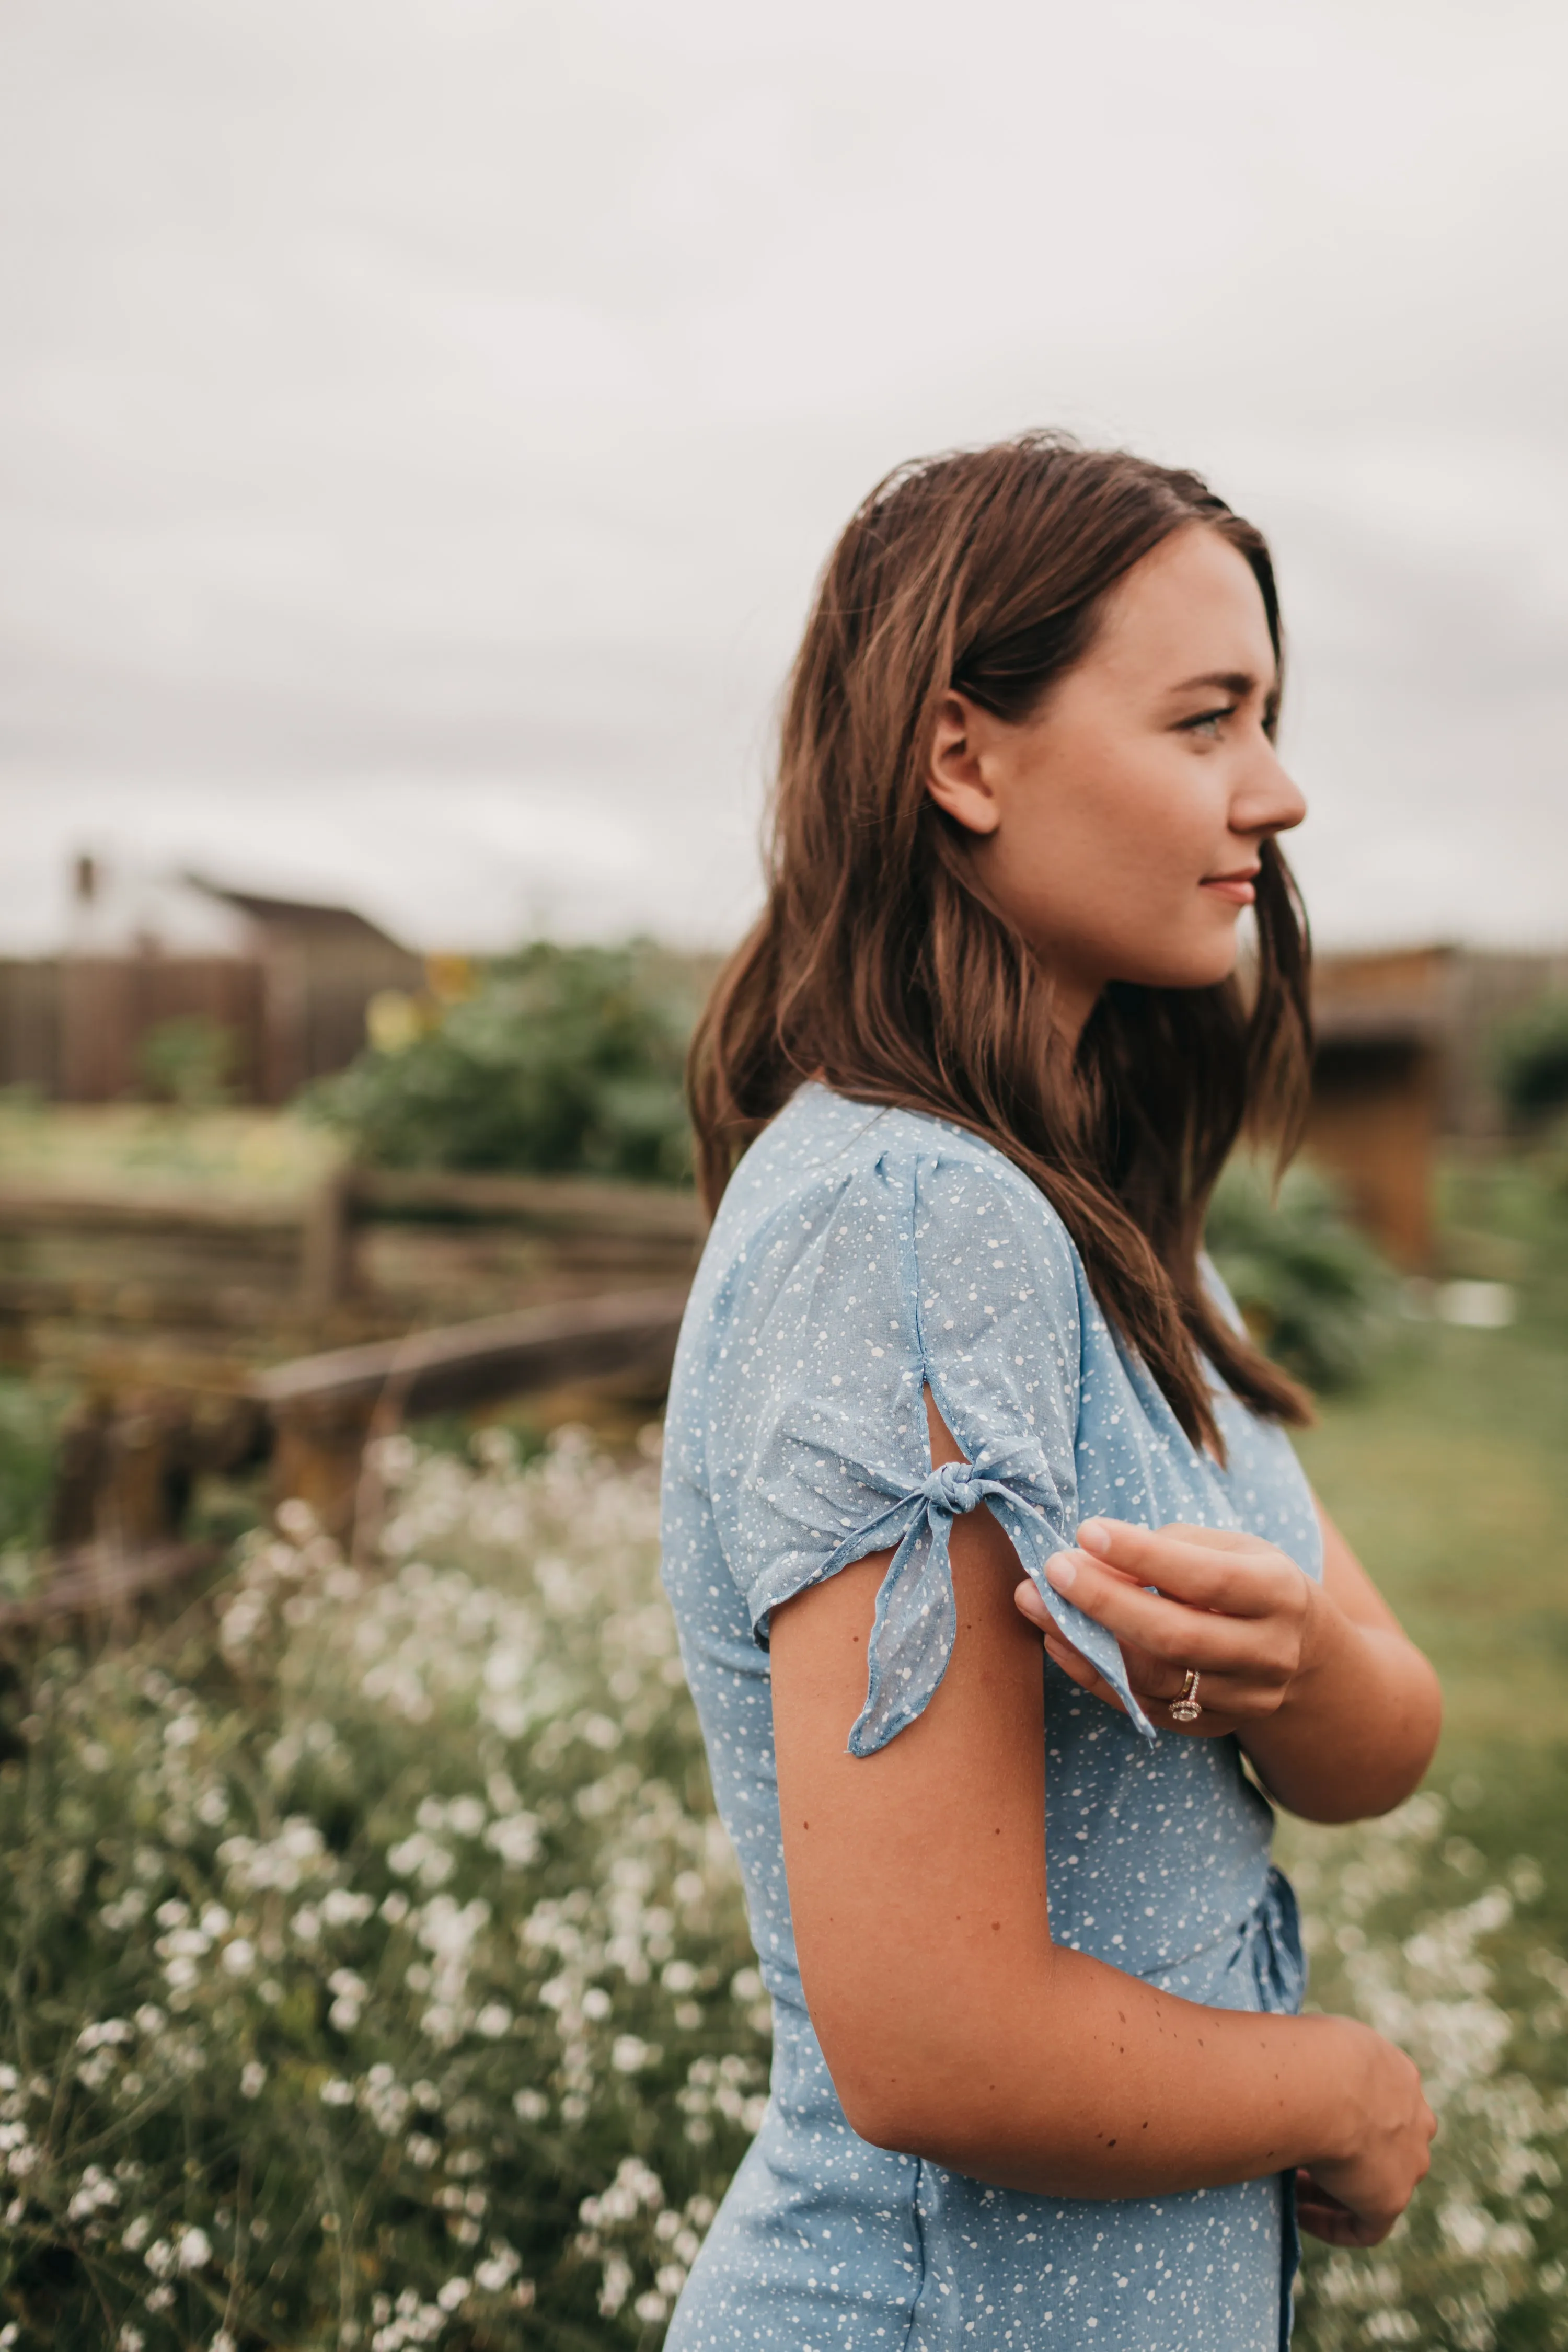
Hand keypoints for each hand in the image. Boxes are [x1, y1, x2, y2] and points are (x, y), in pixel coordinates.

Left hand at [1014, 1516, 1324, 1736]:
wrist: (1299, 1651)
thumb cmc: (1247, 1580)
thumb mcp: (1230, 1548)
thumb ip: (1170, 1548)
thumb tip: (1092, 1554)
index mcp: (1279, 1594)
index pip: (1208, 1578)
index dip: (1145, 1556)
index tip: (1087, 1530)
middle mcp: (1268, 1654)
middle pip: (1177, 1637)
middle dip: (1105, 1602)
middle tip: (1052, 1569)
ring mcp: (1241, 1700)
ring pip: (1153, 1679)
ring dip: (1084, 1640)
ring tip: (1034, 1602)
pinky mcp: (1210, 1727)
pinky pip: (1141, 1707)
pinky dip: (1093, 1674)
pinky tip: (1056, 1640)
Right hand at [1296, 2018, 1436, 2243]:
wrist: (1323, 2080)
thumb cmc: (1306, 2051)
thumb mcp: (1317, 2041)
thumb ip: (1314, 2058)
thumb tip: (1281, 2062)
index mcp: (1398, 2074)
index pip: (1378, 2101)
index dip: (1340, 2116)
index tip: (1305, 2120)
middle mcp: (1414, 2117)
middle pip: (1385, 2144)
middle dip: (1346, 2152)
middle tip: (1300, 2155)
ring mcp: (1409, 2160)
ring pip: (1377, 2182)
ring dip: (1337, 2187)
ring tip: (1290, 2187)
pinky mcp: (1391, 2198)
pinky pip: (1366, 2225)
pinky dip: (1333, 2223)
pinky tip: (1298, 2213)